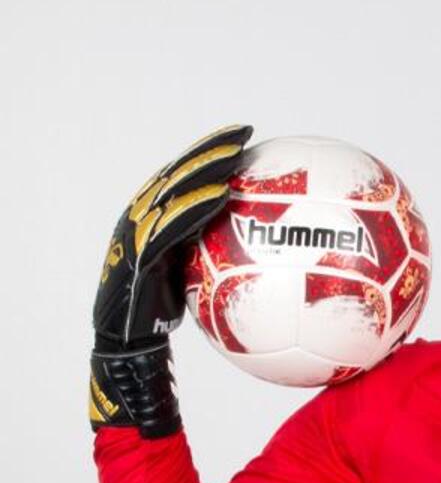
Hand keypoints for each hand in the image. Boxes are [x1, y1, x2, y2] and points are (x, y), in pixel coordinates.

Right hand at [89, 124, 252, 434]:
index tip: (242, 142)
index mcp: (153, 222)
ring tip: (234, 154)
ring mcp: (135, 233)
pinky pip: (170, 225)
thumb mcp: (197, 288)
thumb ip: (220, 265)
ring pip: (171, 192)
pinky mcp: (135, 252)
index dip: (210, 157)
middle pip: (178, 175)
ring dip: (202, 169)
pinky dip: (194, 208)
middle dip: (208, 151)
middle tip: (242, 134)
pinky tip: (223, 197)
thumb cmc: (165, 321)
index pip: (184, 180)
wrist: (130, 349)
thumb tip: (268, 268)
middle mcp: (141, 220)